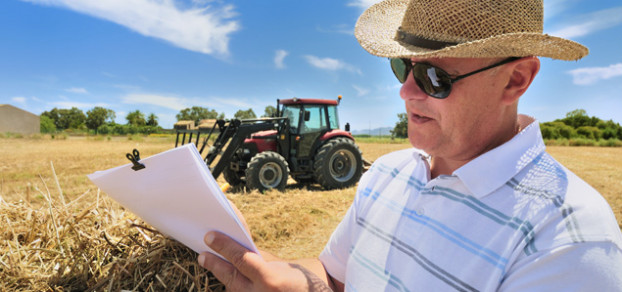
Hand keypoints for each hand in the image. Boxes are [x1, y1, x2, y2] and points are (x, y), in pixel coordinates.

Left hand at [198, 231, 331, 291]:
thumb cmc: (303, 282)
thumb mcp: (286, 266)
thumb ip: (262, 259)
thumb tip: (241, 247)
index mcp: (270, 279)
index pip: (241, 259)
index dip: (224, 246)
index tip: (210, 236)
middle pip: (231, 277)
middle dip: (215, 264)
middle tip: (203, 254)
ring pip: (233, 288)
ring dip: (222, 276)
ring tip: (210, 262)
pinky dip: (233, 286)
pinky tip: (226, 276)